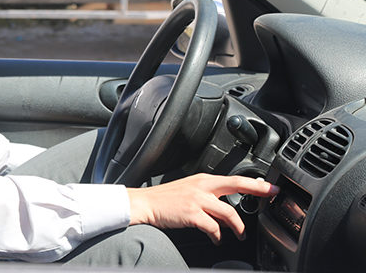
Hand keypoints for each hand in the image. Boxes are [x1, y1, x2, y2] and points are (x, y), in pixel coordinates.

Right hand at [127, 173, 278, 243]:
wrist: (145, 203)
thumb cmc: (165, 199)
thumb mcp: (189, 190)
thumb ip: (208, 195)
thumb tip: (227, 208)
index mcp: (203, 180)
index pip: (234, 178)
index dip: (255, 182)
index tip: (270, 186)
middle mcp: (202, 186)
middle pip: (237, 185)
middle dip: (258, 189)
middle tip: (271, 195)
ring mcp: (198, 200)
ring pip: (229, 213)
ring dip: (238, 227)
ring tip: (240, 234)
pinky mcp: (192, 214)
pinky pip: (213, 228)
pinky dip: (218, 235)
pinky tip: (216, 239)